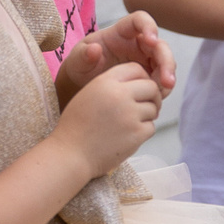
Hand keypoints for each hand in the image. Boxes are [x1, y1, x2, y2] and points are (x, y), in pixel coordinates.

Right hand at [52, 61, 162, 177]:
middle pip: (151, 87)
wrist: (70, 155)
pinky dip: (143, 132)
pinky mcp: (137, 134)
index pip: (136, 69)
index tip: (141, 89)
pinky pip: (151, 127)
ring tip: (129, 124)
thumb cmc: (76, 127)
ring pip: (153, 108)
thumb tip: (140, 83)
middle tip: (146, 106)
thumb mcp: (88, 95)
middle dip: (152, 97)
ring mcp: (130, 115)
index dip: (142, 78)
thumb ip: (111, 85)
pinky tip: (127, 136)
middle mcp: (119, 95)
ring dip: (147, 116)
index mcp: (105, 82)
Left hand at [61, 13, 177, 94]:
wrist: (84, 85)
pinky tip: (158, 98)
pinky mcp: (149, 75)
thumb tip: (95, 50)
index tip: (151, 40)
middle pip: (160, 45)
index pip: (140, 20)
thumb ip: (82, 55)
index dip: (149, 26)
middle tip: (167, 80)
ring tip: (161, 93)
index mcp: (121, 32)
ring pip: (165, 63)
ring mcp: (146, 59)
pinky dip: (163, 88)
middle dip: (166, 60)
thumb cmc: (80, 66)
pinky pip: (162, 79)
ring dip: (167, 76)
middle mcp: (138, 43)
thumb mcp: (76, 60)